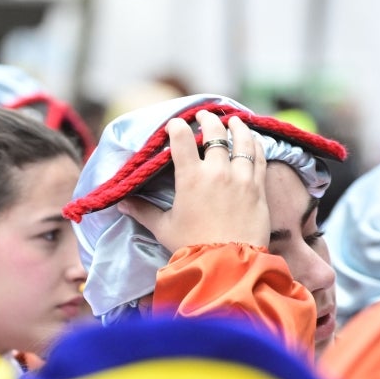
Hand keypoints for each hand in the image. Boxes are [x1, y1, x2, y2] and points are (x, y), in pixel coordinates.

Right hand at [120, 111, 269, 252]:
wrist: (228, 263)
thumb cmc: (191, 246)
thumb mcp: (163, 227)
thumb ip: (143, 211)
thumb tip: (121, 204)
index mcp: (190, 178)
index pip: (182, 139)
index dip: (177, 127)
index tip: (174, 124)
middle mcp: (217, 171)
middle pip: (215, 133)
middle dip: (208, 120)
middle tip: (204, 115)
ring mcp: (241, 177)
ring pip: (241, 140)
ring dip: (236, 126)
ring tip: (233, 120)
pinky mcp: (258, 187)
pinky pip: (258, 157)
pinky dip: (254, 144)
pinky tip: (252, 140)